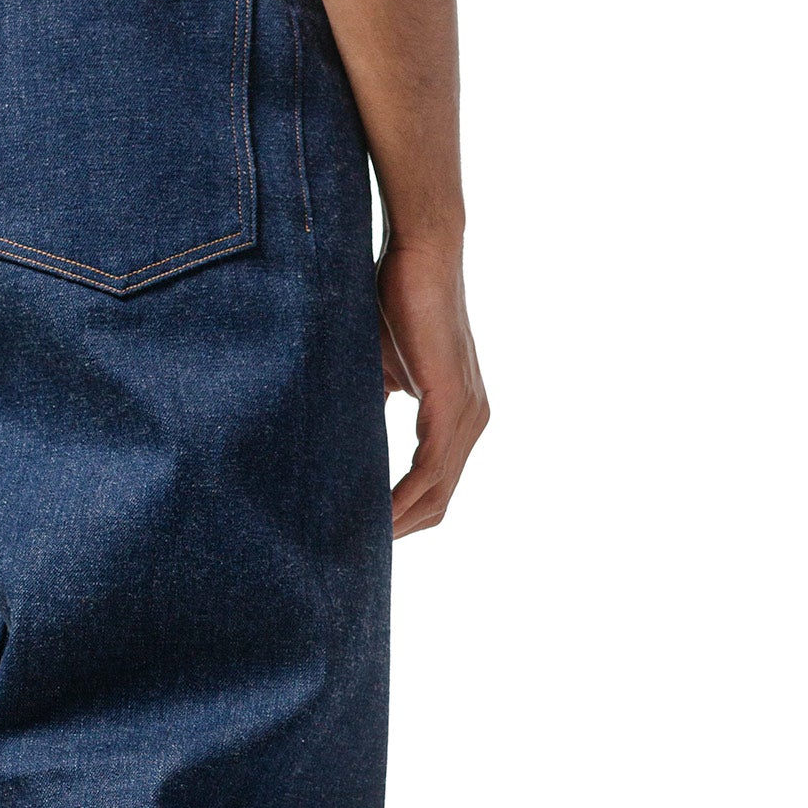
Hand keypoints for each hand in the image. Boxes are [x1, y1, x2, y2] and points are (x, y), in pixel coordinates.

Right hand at [378, 239, 488, 538]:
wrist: (419, 255)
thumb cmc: (396, 302)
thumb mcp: (379, 370)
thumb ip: (370, 408)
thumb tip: (336, 440)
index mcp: (457, 413)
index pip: (436, 484)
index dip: (403, 515)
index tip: (365, 535)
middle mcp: (472, 418)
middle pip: (440, 501)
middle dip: (401, 530)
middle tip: (357, 553)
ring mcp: (468, 412)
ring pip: (437, 492)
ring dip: (400, 521)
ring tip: (361, 543)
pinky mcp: (453, 402)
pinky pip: (432, 469)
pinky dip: (405, 497)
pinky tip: (378, 515)